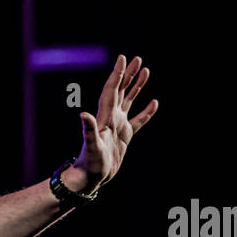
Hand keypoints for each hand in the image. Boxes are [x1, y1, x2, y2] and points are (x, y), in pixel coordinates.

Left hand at [75, 54, 158, 191]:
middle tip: (137, 59)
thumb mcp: (92, 146)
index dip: (117, 74)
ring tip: (145, 71)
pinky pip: (138, 121)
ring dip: (136, 86)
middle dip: (128, 74)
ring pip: (129, 101)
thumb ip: (89, 130)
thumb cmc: (90, 164)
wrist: (90, 178)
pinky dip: (146, 112)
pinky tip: (154, 103)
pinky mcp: (124, 137)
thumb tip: (82, 115)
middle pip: (121, 91)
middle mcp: (111, 118)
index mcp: (105, 117)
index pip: (112, 91)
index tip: (123, 58)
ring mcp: (118, 127)